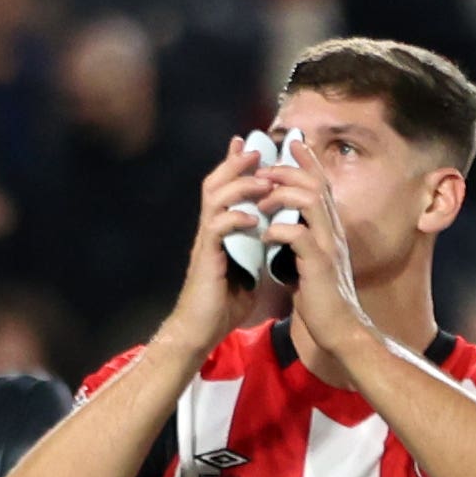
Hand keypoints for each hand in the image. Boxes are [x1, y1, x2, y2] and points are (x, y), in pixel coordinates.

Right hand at [163, 139, 271, 359]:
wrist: (201, 331)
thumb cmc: (223, 305)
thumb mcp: (249, 270)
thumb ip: (258, 250)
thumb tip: (274, 239)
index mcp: (221, 231)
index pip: (226, 189)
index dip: (238, 166)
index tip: (254, 145)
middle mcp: (210, 230)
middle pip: (216, 184)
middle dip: (237, 163)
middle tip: (257, 148)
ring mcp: (206, 242)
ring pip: (216, 199)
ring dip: (241, 186)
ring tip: (262, 181)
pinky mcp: (206, 257)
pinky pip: (217, 228)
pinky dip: (235, 218)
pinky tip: (251, 218)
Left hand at [255, 150, 369, 354]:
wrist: (338, 329)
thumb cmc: (321, 298)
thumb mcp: (310, 262)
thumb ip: (302, 241)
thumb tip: (285, 227)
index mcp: (330, 229)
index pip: (321, 186)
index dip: (307, 163)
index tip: (290, 145)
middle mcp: (333, 231)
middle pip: (316, 185)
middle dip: (289, 171)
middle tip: (264, 171)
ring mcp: (329, 246)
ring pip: (311, 201)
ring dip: (283, 194)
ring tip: (261, 199)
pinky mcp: (320, 265)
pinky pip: (301, 235)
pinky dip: (281, 228)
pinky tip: (266, 232)